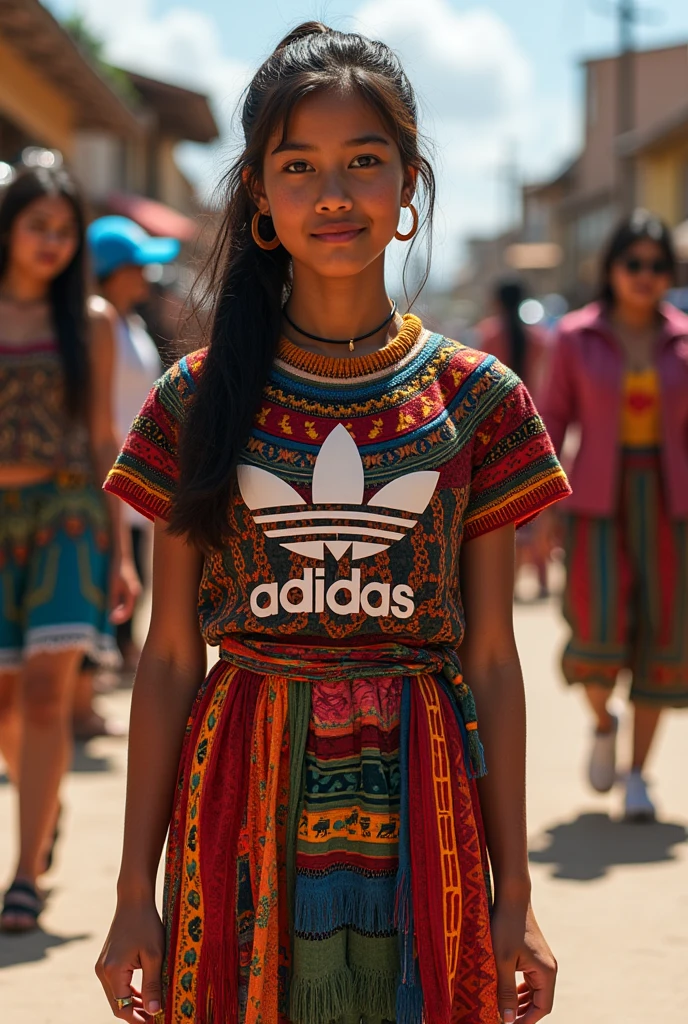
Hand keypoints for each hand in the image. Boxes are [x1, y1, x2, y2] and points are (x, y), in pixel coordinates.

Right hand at [96, 899, 164, 1020]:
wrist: (134, 899)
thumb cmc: (147, 924)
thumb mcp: (155, 955)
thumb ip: (153, 985)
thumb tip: (154, 1011)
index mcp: (113, 971)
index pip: (122, 1007)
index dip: (138, 1019)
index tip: (155, 1022)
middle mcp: (102, 971)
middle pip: (117, 1004)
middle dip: (135, 1014)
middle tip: (155, 1018)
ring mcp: (102, 965)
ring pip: (116, 995)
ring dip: (131, 1004)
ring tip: (151, 1010)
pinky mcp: (106, 960)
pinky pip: (115, 984)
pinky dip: (128, 992)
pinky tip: (142, 995)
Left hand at [109, 556, 140, 625]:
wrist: (122, 558)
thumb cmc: (117, 570)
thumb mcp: (112, 586)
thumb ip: (113, 599)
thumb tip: (112, 612)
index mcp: (133, 593)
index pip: (128, 612)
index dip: (119, 618)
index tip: (110, 620)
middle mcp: (136, 594)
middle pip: (129, 610)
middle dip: (120, 616)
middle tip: (110, 619)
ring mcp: (135, 592)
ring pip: (128, 607)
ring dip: (120, 611)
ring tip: (111, 615)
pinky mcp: (132, 590)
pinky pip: (127, 602)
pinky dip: (121, 606)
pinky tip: (114, 607)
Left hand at [491, 901, 556, 1022]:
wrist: (512, 896)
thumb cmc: (505, 926)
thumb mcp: (502, 961)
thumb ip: (505, 992)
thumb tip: (507, 1021)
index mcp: (545, 972)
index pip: (542, 1007)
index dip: (526, 1020)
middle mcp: (548, 968)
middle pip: (540, 1001)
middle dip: (523, 1013)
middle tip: (504, 1020)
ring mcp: (542, 961)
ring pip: (535, 991)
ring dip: (521, 1003)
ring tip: (504, 1011)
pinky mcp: (534, 954)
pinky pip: (531, 979)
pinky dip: (521, 990)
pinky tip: (508, 993)